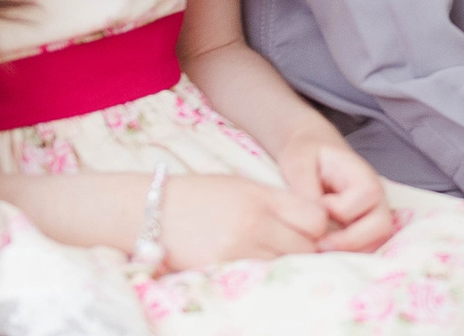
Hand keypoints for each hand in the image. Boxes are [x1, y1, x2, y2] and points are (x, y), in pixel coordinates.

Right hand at [159, 171, 330, 270]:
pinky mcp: (217, 270)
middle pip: (305, 247)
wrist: (146, 210)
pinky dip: (260, 274)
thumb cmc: (197, 195)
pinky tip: (252, 266)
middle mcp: (253, 223)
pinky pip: (256, 278)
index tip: (307, 227)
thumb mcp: (242, 186)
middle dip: (304, 248)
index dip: (317, 226)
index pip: (315, 218)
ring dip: (283, 263)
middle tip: (290, 245)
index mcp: (261, 197)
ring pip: (283, 266)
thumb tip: (310, 222)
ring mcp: (235, 250)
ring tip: (268, 255)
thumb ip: (276, 202)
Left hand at [276, 134, 395, 254]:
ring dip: (348, 252)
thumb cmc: (306, 154)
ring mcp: (371, 216)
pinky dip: (345, 257)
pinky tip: (322, 252)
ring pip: (375, 244)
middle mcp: (374, 199)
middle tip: (319, 244)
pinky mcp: (362, 230)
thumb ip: (305, 186)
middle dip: (350, 241)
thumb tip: (315, 218)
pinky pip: (363, 251)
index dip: (340, 207)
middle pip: (382, 226)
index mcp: (363, 176)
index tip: (319, 203)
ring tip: (318, 249)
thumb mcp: (298, 160)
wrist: (311, 154)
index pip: (367, 195)